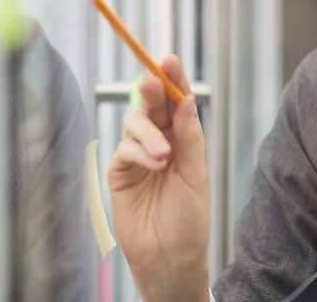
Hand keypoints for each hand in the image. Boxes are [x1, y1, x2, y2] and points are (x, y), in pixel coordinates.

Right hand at [108, 55, 210, 301]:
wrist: (170, 257)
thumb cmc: (189, 219)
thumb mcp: (196, 175)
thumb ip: (190, 137)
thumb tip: (187, 99)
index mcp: (183, 138)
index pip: (176, 101)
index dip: (172, 79)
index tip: (169, 59)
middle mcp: (160, 141)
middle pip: (152, 104)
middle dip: (153, 89)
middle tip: (154, 80)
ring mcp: (138, 155)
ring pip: (135, 122)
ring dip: (149, 132)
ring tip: (164, 155)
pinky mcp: (120, 172)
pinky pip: (124, 148)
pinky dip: (139, 151)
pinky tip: (154, 164)